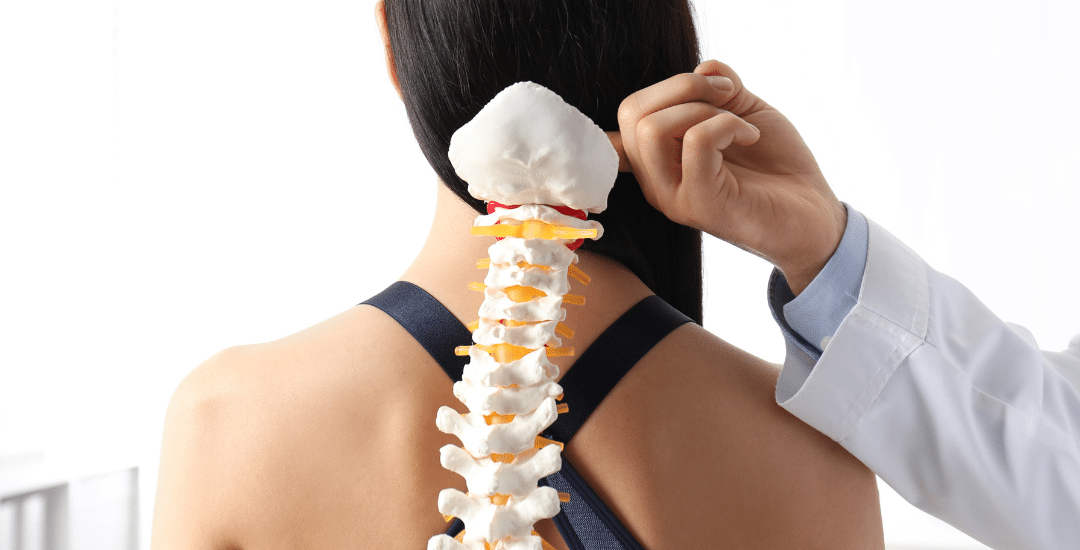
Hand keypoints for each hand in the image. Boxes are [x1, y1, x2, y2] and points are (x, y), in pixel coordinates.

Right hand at [608, 60, 846, 294]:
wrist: (814, 217)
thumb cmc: (776, 168)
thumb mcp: (744, 112)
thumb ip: (718, 88)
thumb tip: (702, 68)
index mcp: (657, 161)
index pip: (625, 116)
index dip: (661, 87)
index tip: (711, 87)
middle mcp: (655, 182)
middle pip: (632, 113)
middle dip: (683, 86)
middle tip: (727, 94)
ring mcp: (673, 196)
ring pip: (652, 128)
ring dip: (702, 107)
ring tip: (738, 122)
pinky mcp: (700, 204)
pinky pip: (696, 142)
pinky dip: (728, 124)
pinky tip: (750, 136)